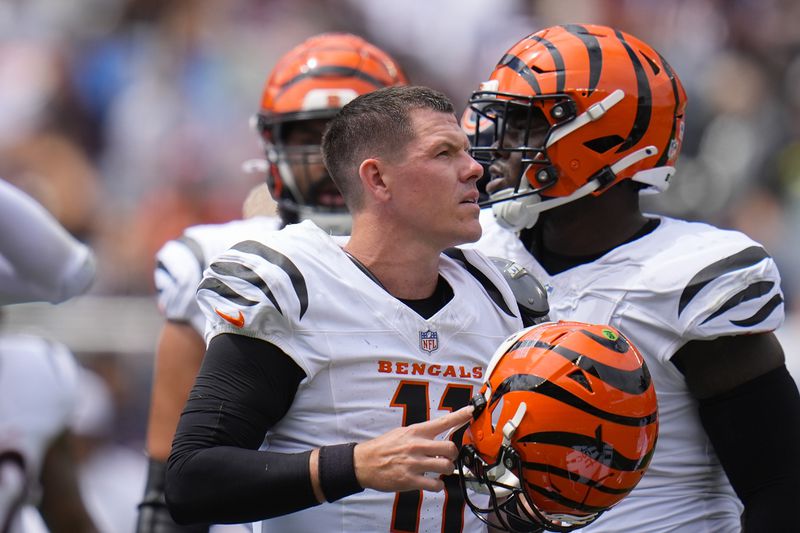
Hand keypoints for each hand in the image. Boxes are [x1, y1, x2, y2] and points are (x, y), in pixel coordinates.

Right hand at [353, 406, 472, 492]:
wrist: (363, 462)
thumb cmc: (383, 447)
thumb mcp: (402, 432)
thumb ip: (420, 434)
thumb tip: (437, 435)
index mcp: (415, 431)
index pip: (442, 422)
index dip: (460, 416)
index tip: (471, 411)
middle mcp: (417, 445)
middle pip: (450, 447)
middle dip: (452, 454)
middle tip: (447, 456)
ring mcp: (414, 463)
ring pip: (445, 466)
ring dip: (446, 470)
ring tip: (439, 470)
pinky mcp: (410, 480)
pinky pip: (434, 485)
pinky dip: (437, 486)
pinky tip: (432, 483)